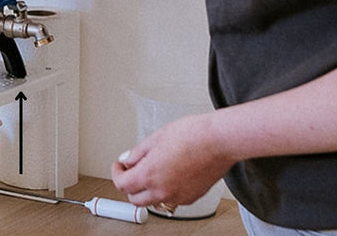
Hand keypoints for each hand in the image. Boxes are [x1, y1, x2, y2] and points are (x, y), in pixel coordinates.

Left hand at [111, 113, 234, 208]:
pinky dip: (166, 192)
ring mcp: (178, 196)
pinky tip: (170, 176)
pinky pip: (172, 200)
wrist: (220, 140)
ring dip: (148, 191)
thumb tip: (129, 159)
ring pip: (154, 202)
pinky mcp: (193, 197)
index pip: (122, 184)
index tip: (119, 167)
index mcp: (149, 174)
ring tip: (152, 173)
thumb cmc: (193, 134)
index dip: (117, 173)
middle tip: (132, 171)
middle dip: (130, 185)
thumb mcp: (157, 137)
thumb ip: (139, 152)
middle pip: (135, 199)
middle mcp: (163, 190)